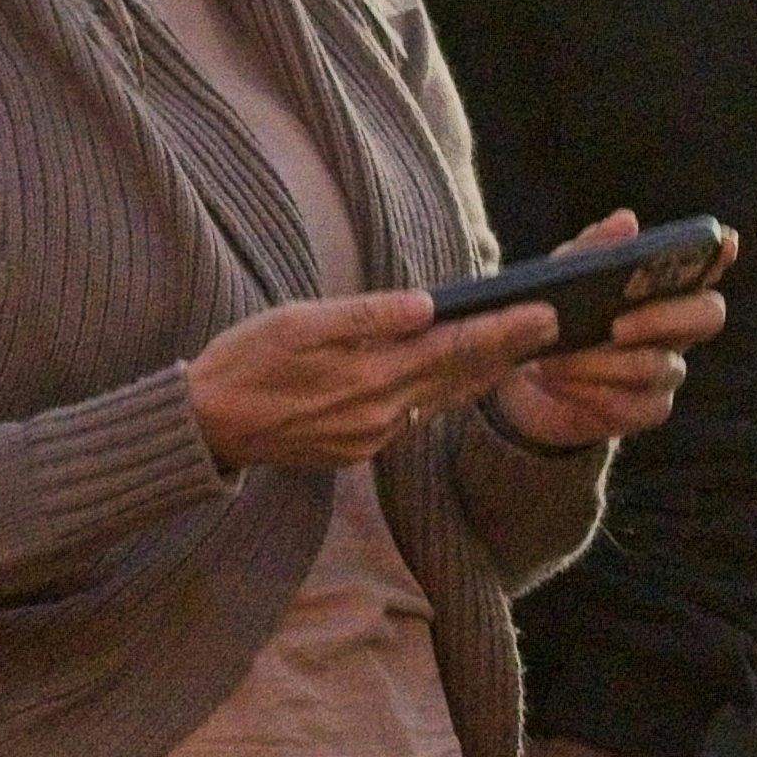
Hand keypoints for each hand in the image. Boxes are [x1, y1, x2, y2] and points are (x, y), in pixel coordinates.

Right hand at [189, 285, 560, 475]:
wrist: (204, 426)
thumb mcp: (295, 324)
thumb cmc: (242, 363)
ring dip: (480, 375)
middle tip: (552, 325)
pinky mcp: (360, 450)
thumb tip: (424, 305)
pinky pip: (412, 418)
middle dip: (507, 350)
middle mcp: (382, 413)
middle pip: (459, 376)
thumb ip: (364, 317)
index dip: (503, 331)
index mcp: (370, 376)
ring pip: (441, 400)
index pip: (454, 348)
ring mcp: (373, 437)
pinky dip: (439, 395)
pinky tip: (454, 379)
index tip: (544, 313)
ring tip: (518, 350)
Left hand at [483, 214, 737, 452]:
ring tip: (555, 361)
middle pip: (708, 316)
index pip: (704, 266)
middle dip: (666, 319)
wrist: (520, 385)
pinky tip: (561, 385)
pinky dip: (593, 395)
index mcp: (660, 288)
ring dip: (605, 364)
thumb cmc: (552, 320)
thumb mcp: (557, 279)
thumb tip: (627, 221)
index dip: (719, 255)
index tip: (723, 241)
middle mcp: (675, 328)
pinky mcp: (646, 409)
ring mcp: (666, 371)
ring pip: (663, 368)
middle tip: (617, 326)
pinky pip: (638, 407)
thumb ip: (589, 252)